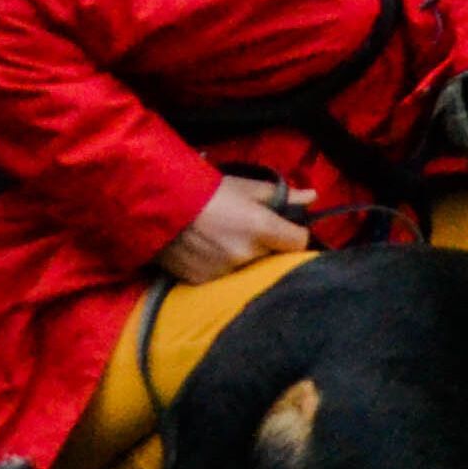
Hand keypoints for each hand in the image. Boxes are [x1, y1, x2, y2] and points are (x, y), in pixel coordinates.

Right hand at [158, 175, 313, 282]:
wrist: (155, 204)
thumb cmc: (204, 190)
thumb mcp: (245, 187)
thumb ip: (282, 195)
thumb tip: (312, 197)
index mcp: (261, 228)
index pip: (299, 242)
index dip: (294, 235)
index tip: (286, 229)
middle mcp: (246, 254)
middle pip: (274, 258)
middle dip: (269, 248)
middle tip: (251, 232)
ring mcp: (223, 271)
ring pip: (249, 270)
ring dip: (245, 260)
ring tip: (225, 240)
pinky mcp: (203, 281)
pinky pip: (224, 277)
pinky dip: (221, 268)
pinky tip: (208, 252)